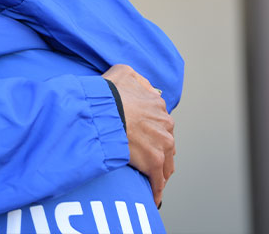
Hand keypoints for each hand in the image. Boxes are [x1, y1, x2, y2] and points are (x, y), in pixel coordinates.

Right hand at [103, 64, 174, 206]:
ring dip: (160, 171)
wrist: (102, 111)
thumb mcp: (123, 72)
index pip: (160, 121)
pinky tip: (153, 197)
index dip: (152, 129)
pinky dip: (156, 189)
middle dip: (159, 150)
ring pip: (166, 162)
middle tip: (148, 159)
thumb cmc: (108, 93)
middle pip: (166, 141)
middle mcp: (165, 123)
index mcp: (158, 104)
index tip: (144, 136)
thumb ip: (137, 79)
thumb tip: (143, 86)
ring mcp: (161, 143)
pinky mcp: (153, 161)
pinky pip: (158, 180)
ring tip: (153, 180)